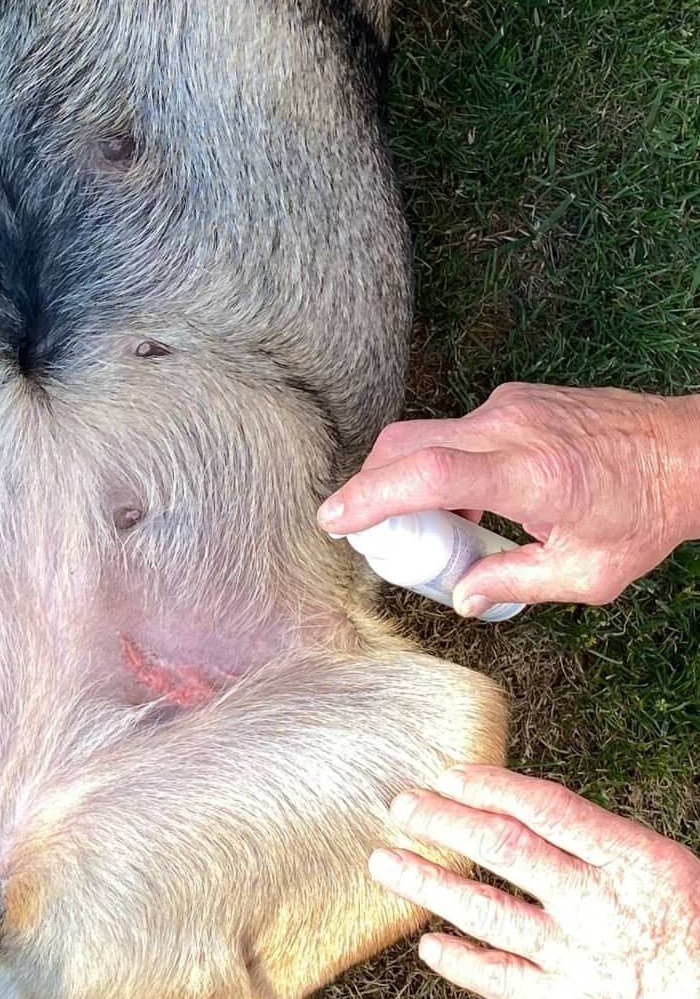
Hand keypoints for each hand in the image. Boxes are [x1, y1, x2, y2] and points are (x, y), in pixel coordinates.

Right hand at [318, 383, 699, 614]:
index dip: (371, 495)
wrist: (690, 451)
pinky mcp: (514, 401)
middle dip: (370, 486)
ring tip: (434, 527)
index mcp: (533, 475)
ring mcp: (512, 407)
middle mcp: (514, 430)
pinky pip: (454, 431)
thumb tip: (463, 597)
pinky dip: (441, 465)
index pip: (429, 473)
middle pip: (406, 443)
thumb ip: (514, 584)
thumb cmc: (645, 512)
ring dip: (408, 479)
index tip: (334, 521)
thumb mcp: (585, 574)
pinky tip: (469, 502)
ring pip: (425, 435)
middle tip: (367, 532)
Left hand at [367, 765, 699, 998]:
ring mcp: (578, 957)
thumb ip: (606, 853)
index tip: (449, 775)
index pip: (545, 808)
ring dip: (427, 883)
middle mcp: (599, 904)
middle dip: (444, 822)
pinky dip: (458, 961)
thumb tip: (534, 820)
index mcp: (635, 861)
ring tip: (385, 864)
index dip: (490, 786)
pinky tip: (427, 946)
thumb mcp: (673, 876)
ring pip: (483, 910)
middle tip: (403, 806)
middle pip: (502, 849)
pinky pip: (498, 979)